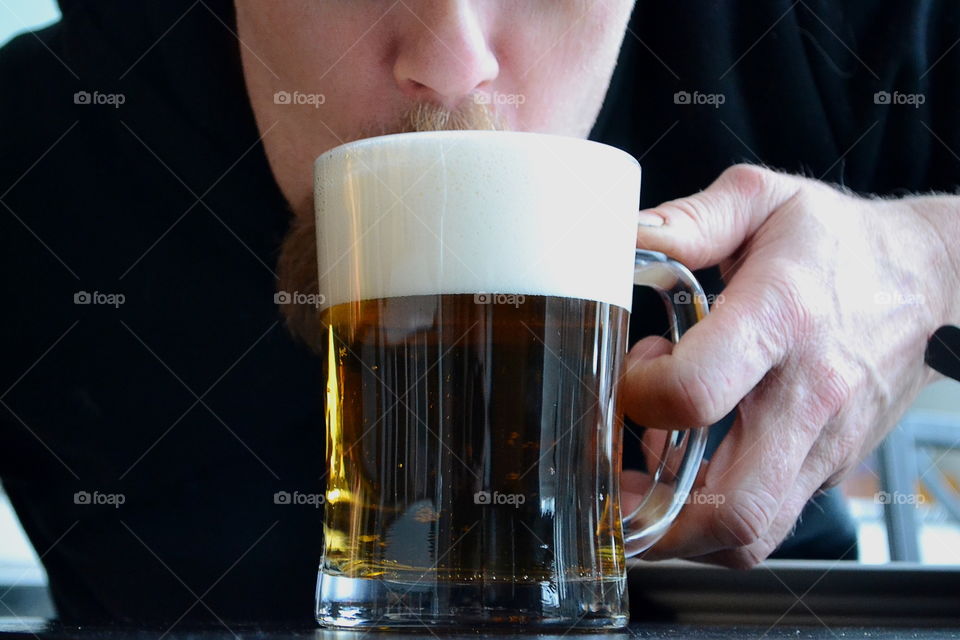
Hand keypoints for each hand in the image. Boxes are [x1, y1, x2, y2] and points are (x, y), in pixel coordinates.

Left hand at [623, 164, 958, 567]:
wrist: (933, 281)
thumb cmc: (840, 241)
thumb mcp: (763, 200)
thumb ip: (687, 221)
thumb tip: (616, 240)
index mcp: (781, 318)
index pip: (695, 392)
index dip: (638, 395)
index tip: (627, 376)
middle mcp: (808, 396)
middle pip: (728, 506)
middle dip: (647, 514)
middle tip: (608, 480)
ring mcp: (824, 443)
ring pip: (749, 534)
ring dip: (677, 528)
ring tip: (642, 478)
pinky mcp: (830, 467)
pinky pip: (768, 520)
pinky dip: (713, 516)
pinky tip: (688, 470)